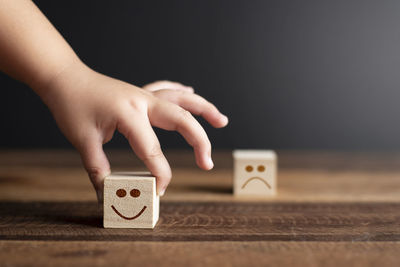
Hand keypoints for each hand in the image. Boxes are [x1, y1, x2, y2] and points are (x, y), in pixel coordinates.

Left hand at [40, 62, 227, 201]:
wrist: (65, 78)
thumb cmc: (72, 106)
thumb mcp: (83, 140)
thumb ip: (98, 169)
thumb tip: (108, 195)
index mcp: (129, 114)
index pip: (152, 149)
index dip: (159, 174)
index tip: (160, 191)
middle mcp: (143, 101)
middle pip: (181, 120)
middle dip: (199, 142)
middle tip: (207, 163)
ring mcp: (144, 94)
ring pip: (182, 99)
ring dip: (204, 109)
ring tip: (222, 121)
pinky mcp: (141, 93)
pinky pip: (168, 89)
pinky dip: (182, 92)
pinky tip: (192, 91)